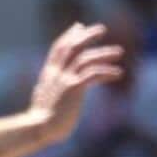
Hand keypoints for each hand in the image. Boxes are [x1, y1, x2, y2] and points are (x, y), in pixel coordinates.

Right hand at [28, 24, 124, 144]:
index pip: (58, 48)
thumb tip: (41, 89)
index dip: (69, 36)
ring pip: (86, 58)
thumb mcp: (43, 99)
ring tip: (119, 52)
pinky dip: (107, 72)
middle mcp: (56, 73)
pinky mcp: (73, 89)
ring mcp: (64, 80)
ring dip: (104, 53)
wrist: (38, 129)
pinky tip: (118, 73)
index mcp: (48, 74)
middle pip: (71, 46)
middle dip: (86, 35)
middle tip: (102, 29)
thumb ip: (46, 90)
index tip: (79, 26)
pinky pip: (93, 74)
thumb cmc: (41, 122)